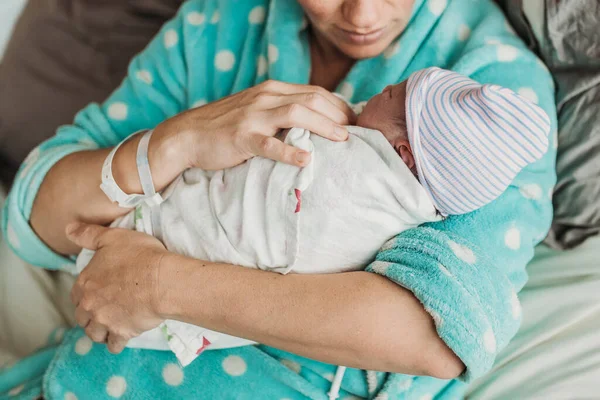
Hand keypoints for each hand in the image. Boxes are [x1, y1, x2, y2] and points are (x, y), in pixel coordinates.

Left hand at [67, 222, 166, 353]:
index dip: (84, 294)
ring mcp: (105, 321)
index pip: (76, 295)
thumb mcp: (114, 237)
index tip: (94, 293)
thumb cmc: (140, 256)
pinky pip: (114, 345)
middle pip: (82, 317)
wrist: (162, 280)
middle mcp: (91, 305)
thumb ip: (89, 234)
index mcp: (86, 282)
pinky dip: (116, 343)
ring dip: (100, 331)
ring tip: (110, 326)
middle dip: (89, 315)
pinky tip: (123, 337)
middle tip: (102, 311)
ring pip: (94, 334)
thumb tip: (68, 228)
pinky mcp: (123, 332)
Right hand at [156, 80, 356, 170]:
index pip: (315, 92)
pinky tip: (305, 159)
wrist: (188, 135)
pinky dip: (289, 151)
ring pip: (296, 114)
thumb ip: (283, 112)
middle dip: (339, 115)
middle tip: (356, 134)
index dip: (340, 106)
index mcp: (272, 90)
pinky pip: (269, 144)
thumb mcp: (257, 110)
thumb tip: (316, 124)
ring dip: (324, 126)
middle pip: (312, 99)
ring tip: (342, 140)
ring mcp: (253, 117)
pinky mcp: (241, 138)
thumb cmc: (227, 126)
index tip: (355, 123)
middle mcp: (266, 98)